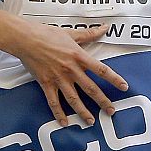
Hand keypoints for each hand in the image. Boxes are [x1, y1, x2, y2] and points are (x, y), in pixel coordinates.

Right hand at [6, 21, 128, 126]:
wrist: (26, 39)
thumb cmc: (48, 34)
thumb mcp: (71, 33)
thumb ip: (89, 34)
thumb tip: (105, 28)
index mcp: (79, 56)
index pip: (101, 70)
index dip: (114, 79)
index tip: (124, 87)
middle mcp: (71, 70)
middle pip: (90, 88)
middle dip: (102, 101)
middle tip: (111, 111)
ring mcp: (58, 78)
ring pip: (74, 99)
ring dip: (84, 111)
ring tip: (91, 121)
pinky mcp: (46, 84)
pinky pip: (54, 102)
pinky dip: (59, 113)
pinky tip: (65, 122)